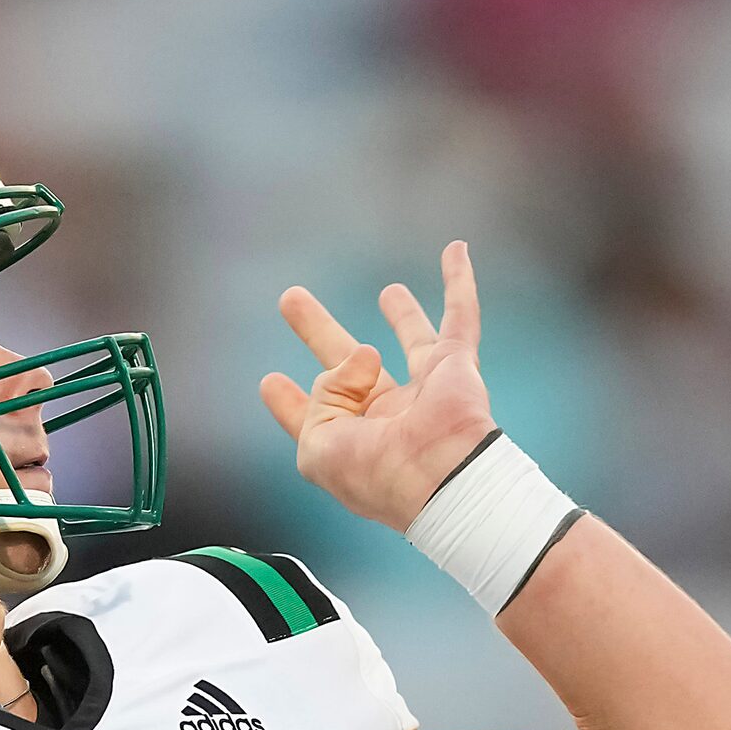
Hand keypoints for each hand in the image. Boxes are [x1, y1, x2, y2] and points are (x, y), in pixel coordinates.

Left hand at [259, 240, 499, 532]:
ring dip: (401, 314)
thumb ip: (321, 396)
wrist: (438, 478)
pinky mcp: (456, 366)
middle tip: (292, 299)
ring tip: (388, 290)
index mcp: (348, 440)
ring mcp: (423, 390)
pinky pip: (460, 317)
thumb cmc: (375, 473)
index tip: (270, 381)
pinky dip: (459, 283)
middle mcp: (384, 415)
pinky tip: (456, 251)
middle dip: (318, 331)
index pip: (312, 415)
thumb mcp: (318, 445)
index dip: (288, 401)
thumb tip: (359, 355)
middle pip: (346, 363)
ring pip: (410, 340)